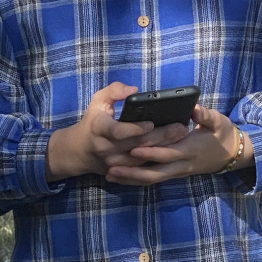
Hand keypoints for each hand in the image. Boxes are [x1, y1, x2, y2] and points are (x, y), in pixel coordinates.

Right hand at [45, 82, 187, 179]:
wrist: (80, 152)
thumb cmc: (93, 121)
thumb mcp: (98, 101)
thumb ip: (114, 91)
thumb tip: (134, 90)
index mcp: (99, 129)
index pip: (118, 132)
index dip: (134, 129)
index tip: (151, 123)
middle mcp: (107, 148)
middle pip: (137, 145)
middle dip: (161, 136)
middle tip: (180, 127)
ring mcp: (115, 163)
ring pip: (143, 157)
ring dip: (164, 147)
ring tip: (181, 134)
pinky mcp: (123, 170)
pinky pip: (144, 165)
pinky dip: (159, 156)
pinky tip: (174, 146)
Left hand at [105, 105, 253, 185]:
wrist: (230, 154)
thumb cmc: (223, 134)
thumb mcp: (218, 121)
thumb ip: (205, 115)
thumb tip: (193, 108)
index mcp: (190, 150)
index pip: (167, 154)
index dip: (150, 153)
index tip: (134, 148)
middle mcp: (181, 164)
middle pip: (154, 173)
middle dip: (133, 173)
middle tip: (112, 169)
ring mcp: (177, 171)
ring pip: (152, 180)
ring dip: (131, 179)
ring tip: (110, 175)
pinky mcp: (173, 173)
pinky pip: (153, 179)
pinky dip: (136, 180)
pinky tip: (120, 178)